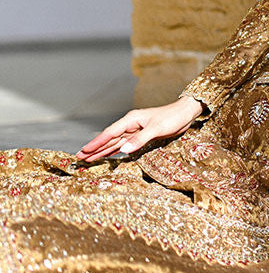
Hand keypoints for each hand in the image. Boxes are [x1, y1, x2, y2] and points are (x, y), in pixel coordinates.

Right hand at [76, 96, 203, 162]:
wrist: (185, 114)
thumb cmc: (172, 118)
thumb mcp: (157, 129)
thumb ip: (140, 139)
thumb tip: (123, 150)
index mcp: (130, 120)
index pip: (109, 133)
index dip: (96, 143)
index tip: (83, 151)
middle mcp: (130, 125)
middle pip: (108, 139)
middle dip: (94, 149)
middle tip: (79, 158)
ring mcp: (135, 131)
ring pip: (114, 143)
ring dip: (102, 151)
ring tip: (89, 159)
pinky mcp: (141, 137)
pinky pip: (124, 145)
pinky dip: (115, 151)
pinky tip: (108, 156)